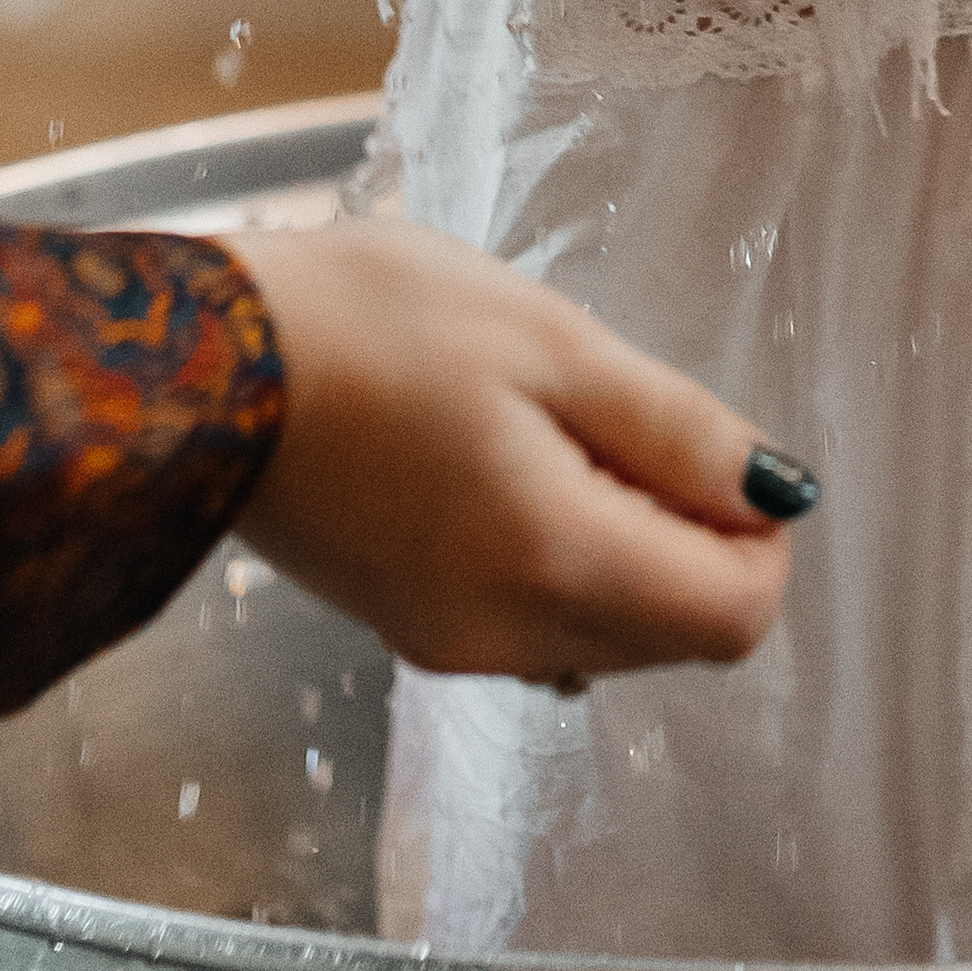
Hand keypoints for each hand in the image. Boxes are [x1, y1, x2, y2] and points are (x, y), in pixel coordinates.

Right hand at [229, 220, 800, 683]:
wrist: (192, 363)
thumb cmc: (373, 327)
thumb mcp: (551, 344)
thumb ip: (677, 430)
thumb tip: (779, 493)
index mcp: (557, 568)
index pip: (735, 619)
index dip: (761, 536)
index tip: (713, 449)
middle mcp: (508, 639)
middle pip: (677, 635)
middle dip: (695, 539)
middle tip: (625, 421)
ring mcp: (450, 643)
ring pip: (609, 633)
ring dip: (628, 546)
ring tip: (555, 429)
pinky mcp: (407, 625)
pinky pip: (536, 621)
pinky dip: (562, 558)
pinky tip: (510, 465)